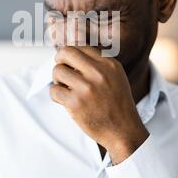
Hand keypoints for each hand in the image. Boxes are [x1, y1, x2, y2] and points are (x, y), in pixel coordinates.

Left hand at [50, 46, 148, 164]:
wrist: (124, 130)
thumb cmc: (116, 104)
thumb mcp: (115, 77)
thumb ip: (98, 63)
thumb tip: (72, 51)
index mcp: (109, 64)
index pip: (80, 47)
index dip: (71, 55)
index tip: (70, 64)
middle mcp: (98, 73)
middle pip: (66, 52)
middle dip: (59, 60)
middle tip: (62, 71)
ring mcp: (87, 88)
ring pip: (57, 71)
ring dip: (57, 80)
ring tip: (66, 88)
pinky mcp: (76, 103)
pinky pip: (54, 91)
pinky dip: (56, 96)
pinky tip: (65, 100)